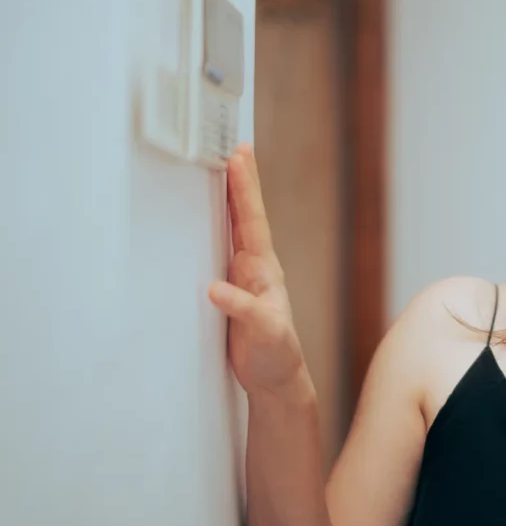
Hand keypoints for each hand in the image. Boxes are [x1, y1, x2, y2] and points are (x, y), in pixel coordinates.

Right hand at [208, 143, 307, 400]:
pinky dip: (216, 228)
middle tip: (237, 146)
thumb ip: (245, 311)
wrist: (278, 379)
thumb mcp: (266, 334)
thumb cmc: (278, 356)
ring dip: (230, 200)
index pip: (252, 221)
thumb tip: (216, 288)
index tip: (240, 159)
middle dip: (241, 181)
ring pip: (235, 229)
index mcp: (265, 271)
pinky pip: (221, 250)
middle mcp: (256, 267)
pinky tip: (207, 216)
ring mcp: (244, 277)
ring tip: (226, 169)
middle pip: (246, 216)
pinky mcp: (231, 289)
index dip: (246, 189)